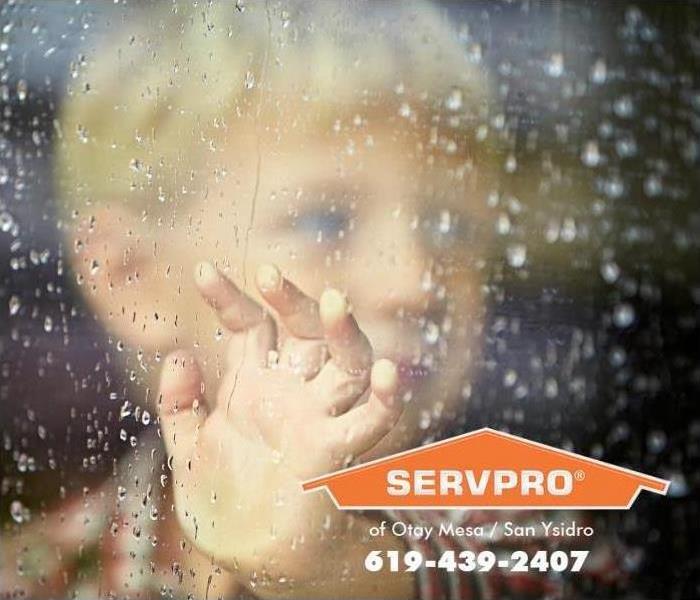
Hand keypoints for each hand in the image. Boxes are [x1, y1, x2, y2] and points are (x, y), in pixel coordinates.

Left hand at [156, 262, 405, 594]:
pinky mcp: (334, 453)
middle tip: (269, 272)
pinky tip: (386, 372)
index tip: (202, 270)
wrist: (249, 557)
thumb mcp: (188, 449)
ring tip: (335, 301)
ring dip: (344, 333)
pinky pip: (369, 421)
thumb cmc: (221, 503)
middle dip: (290, 300)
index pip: (250, 327)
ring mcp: (315, 419)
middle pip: (302, 332)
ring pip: (344, 364)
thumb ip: (180, 404)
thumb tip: (177, 354)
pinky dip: (383, 398)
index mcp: (255, 384)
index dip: (229, 298)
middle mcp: (289, 393)